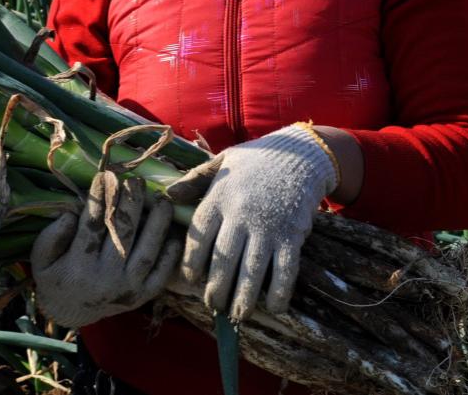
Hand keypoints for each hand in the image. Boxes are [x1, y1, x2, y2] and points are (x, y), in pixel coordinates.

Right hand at [30, 171, 180, 328]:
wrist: (69, 312)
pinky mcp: (142, 296)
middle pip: (123, 234)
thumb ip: (52, 235)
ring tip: (163, 200)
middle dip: (131, 204)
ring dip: (157, 224)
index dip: (99, 198)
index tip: (105, 175)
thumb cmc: (53, 276)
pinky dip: (170, 255)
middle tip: (136, 180)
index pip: (92, 225)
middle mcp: (105, 279)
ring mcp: (127, 289)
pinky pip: (161, 275)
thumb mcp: (40, 257)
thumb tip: (72, 213)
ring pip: (147, 252)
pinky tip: (173, 233)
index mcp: (78, 267)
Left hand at [165, 123, 337, 321]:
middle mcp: (240, 214)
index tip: (191, 280)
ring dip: (243, 298)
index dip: (192, 262)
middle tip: (213, 304)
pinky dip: (278, 292)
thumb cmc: (255, 160)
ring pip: (250, 271)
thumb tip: (167, 196)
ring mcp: (267, 226)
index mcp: (219, 197)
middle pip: (222, 260)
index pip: (198, 237)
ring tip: (237, 314)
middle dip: (216, 288)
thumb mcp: (221, 162)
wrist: (300, 153)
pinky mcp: (292, 234)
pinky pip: (284, 270)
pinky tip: (273, 307)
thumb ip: (194, 181)